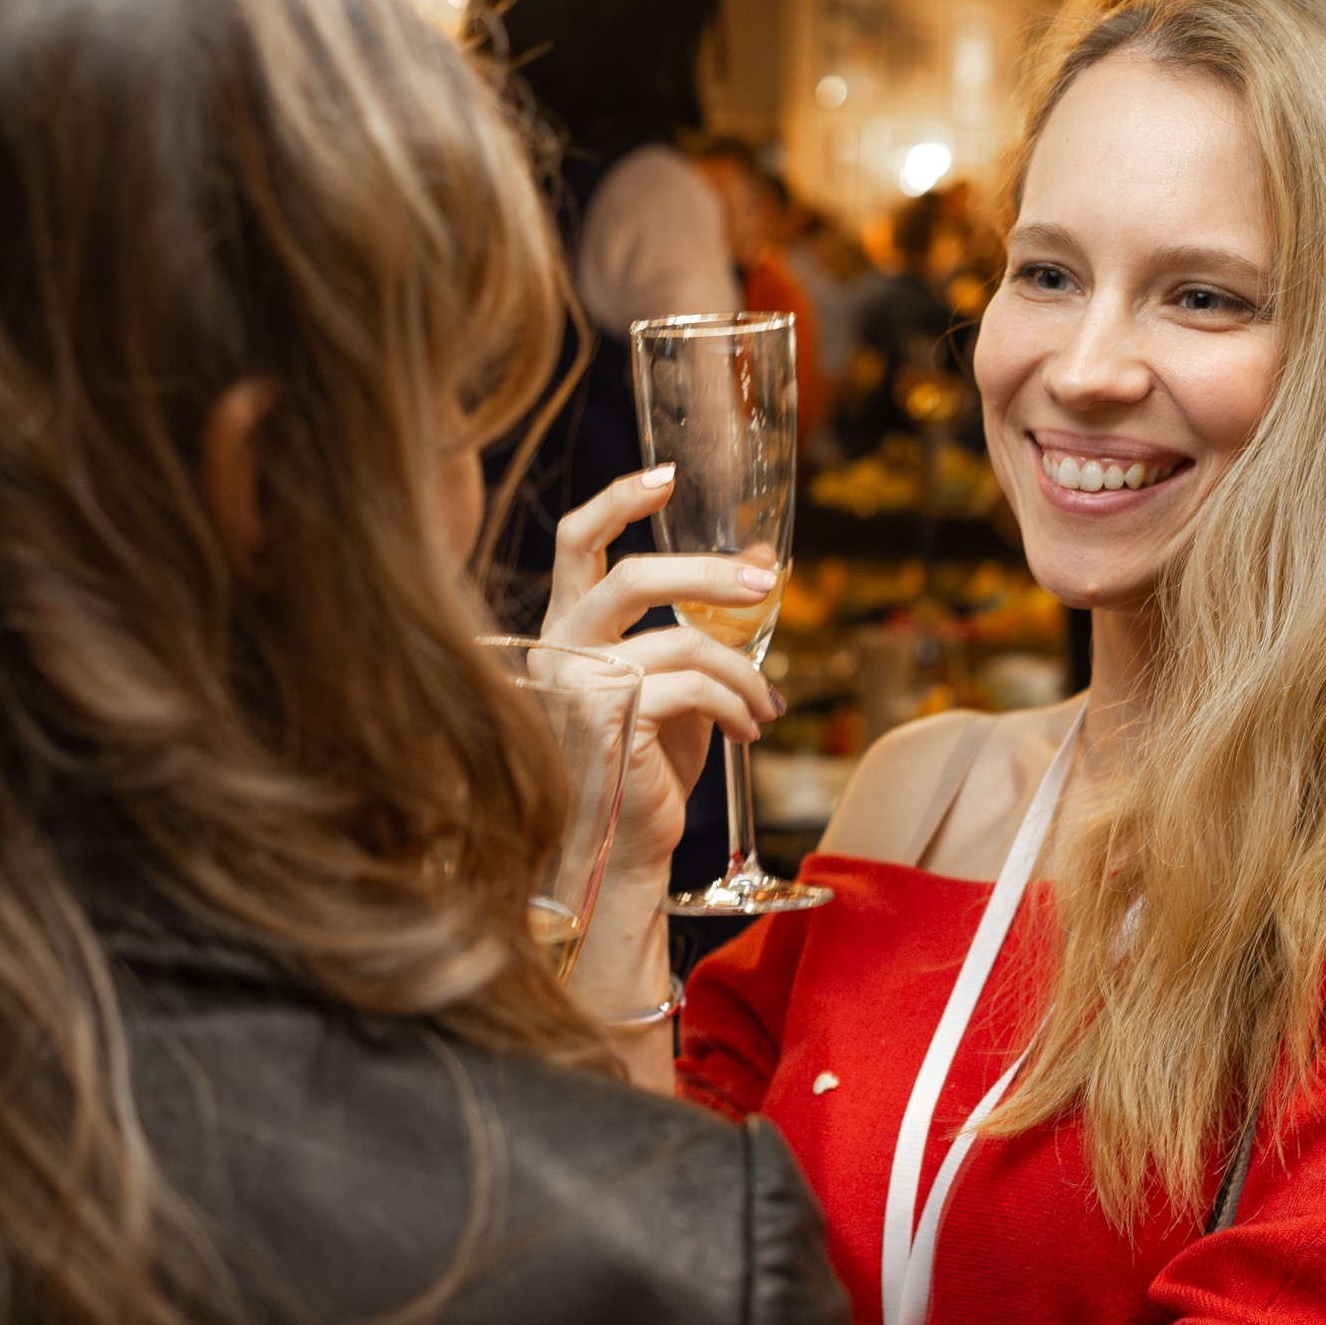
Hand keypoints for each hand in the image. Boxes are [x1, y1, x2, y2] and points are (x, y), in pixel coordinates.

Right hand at [539, 467, 780, 873]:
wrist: (625, 847)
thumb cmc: (646, 763)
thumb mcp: (678, 679)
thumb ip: (702, 620)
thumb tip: (761, 558)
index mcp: (566, 627)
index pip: (578, 543)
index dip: (620, 500)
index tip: (668, 477)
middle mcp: (558, 649)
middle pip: (635, 577)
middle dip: (711, 574)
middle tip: (766, 585)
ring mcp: (577, 686)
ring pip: (683, 643)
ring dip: (744, 672)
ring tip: (767, 705)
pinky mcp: (609, 723)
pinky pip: (694, 689)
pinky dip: (736, 705)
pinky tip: (749, 731)